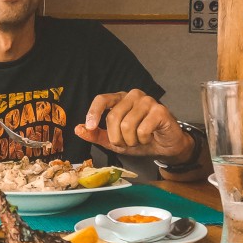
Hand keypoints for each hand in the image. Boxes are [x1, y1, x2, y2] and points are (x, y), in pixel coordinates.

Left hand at [74, 89, 191, 158]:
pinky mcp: (160, 110)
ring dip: (131, 140)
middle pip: (113, 117)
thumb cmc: (140, 140)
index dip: (93, 112)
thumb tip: (78, 129)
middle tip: (126, 143)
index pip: (102, 99)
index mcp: (120, 99)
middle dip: (116, 137)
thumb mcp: (114, 140)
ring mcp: (147, 101)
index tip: (89, 126)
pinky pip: (142, 129)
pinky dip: (143, 140)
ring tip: (139, 140)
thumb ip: (96, 135)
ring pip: (127, 125)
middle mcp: (133, 96)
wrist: (164, 147)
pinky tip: (150, 137)